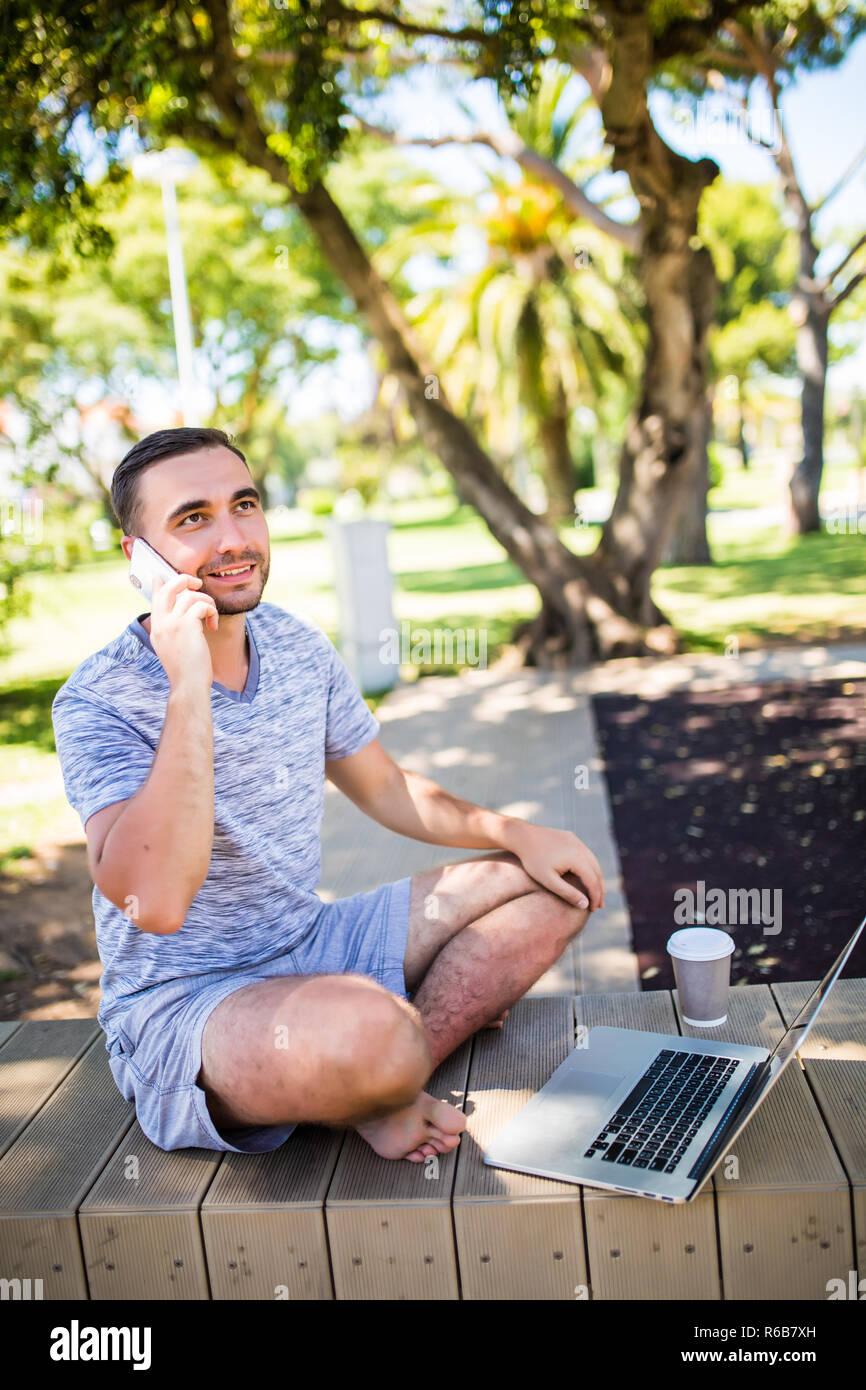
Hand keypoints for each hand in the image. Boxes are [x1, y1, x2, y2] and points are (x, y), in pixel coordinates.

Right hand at [149, 572, 217, 690]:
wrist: (189, 685)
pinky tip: (213, 625)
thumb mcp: (173, 648)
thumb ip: (173, 630)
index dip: (159, 584)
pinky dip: (212, 612)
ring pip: (190, 595)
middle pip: (168, 587)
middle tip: (197, 584)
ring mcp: (172, 623)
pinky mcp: (186, 625)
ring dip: (207, 602)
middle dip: (184, 579)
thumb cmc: (187, 670)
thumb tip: (186, 615)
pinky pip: (202, 606)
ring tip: (211, 616)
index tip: (161, 576)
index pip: (154, 598)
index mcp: (156, 629)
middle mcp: (160, 623)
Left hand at [505, 822, 604, 911]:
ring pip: (594, 862)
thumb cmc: (533, 860)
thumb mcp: (548, 880)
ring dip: (596, 878)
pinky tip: (587, 876)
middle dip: (600, 890)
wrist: (522, 836)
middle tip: (600, 906)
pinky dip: (590, 868)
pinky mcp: (571, 838)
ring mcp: (577, 841)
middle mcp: (580, 847)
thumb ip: (567, 893)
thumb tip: (586, 905)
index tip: (594, 910)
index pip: (593, 881)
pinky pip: (585, 854)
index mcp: (577, 858)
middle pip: (597, 872)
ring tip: (596, 893)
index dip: (595, 897)